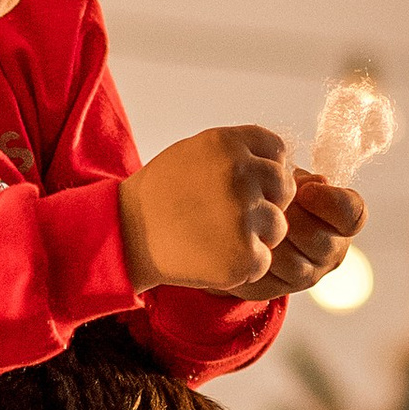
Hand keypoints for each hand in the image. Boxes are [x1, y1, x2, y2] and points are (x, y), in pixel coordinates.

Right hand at [118, 127, 293, 294]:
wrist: (124, 236)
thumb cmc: (160, 195)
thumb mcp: (195, 152)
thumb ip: (239, 152)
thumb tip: (283, 163)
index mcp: (228, 143)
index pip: (277, 152)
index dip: (264, 171)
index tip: (239, 187)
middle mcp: (240, 174)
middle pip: (284, 188)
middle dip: (265, 203)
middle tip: (226, 216)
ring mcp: (243, 216)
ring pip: (278, 227)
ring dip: (254, 236)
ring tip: (214, 237)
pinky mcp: (242, 256)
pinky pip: (264, 261)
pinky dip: (242, 265)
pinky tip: (211, 257)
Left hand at [236, 168, 364, 303]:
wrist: (240, 227)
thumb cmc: (273, 193)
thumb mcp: (289, 179)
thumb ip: (302, 179)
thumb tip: (317, 183)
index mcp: (342, 221)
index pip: (353, 214)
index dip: (331, 201)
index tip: (304, 190)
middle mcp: (332, 253)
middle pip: (318, 239)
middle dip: (290, 218)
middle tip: (269, 204)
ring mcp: (305, 276)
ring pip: (292, 263)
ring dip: (270, 238)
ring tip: (253, 221)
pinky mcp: (274, 289)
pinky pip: (264, 279)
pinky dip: (250, 257)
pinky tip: (240, 240)